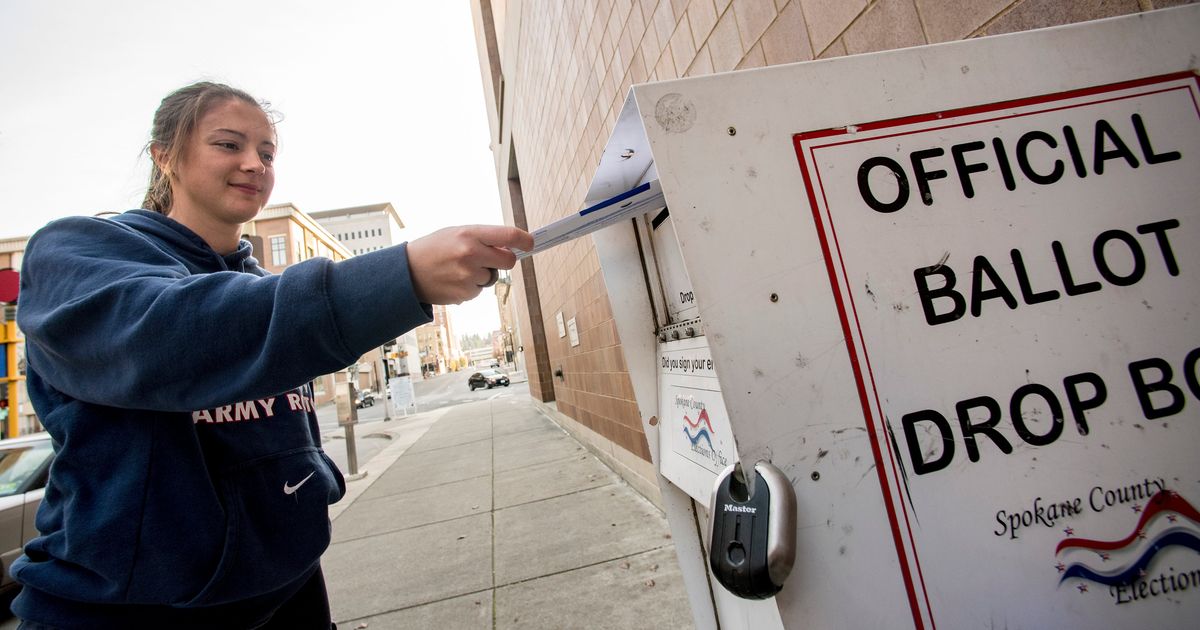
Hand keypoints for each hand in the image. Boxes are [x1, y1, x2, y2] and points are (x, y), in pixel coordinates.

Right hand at [406, 225, 533, 303]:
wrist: (406, 272)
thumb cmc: (433, 249)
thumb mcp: (455, 233)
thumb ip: (482, 237)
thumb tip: (508, 246)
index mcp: (469, 234)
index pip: (507, 235)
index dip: (524, 239)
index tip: (530, 243)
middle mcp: (471, 253)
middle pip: (508, 260)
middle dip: (505, 260)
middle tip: (490, 259)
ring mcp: (469, 275)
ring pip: (492, 277)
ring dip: (481, 275)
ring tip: (458, 269)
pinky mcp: (466, 293)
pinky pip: (479, 290)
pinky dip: (470, 287)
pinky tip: (453, 280)